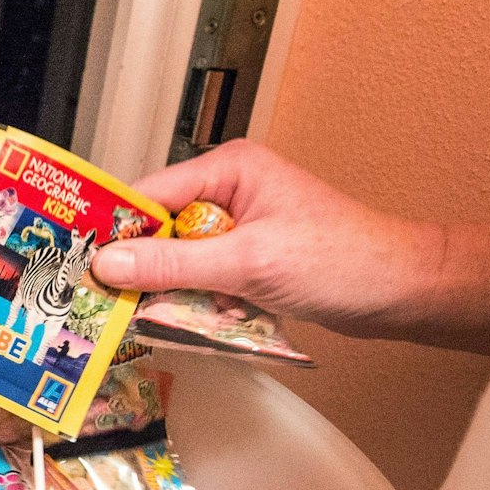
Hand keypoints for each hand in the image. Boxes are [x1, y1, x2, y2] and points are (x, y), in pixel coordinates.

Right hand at [88, 140, 442, 341]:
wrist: (407, 293)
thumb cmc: (340, 261)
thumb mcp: (248, 262)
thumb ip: (175, 263)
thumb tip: (108, 263)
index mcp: (228, 168)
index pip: (149, 195)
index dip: (115, 231)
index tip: (81, 266)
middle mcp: (229, 190)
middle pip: (161, 230)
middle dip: (147, 268)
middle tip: (111, 303)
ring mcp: (242, 226)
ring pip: (182, 259)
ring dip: (178, 290)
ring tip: (162, 317)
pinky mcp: (253, 258)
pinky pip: (207, 277)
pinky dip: (203, 301)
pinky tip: (205, 321)